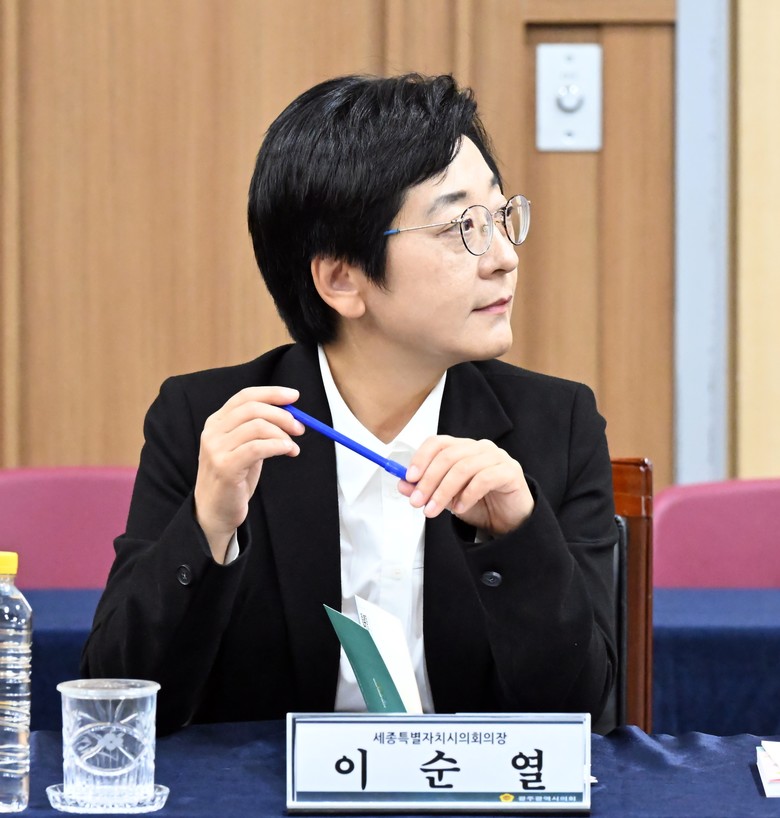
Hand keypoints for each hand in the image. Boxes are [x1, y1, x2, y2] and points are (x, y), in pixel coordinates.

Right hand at [194, 386, 303, 560]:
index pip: (245, 396)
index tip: (294, 396)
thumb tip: (291, 414)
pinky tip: (288, 451)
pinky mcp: (225, 467)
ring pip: (258, 427)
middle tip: (300, 428)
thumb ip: (259, 430)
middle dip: (282, 415)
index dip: (271, 393)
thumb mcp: (245, 448)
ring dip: (283, 435)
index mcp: (216, 422)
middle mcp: (213, 432)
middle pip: (253, 409)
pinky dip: (278, 446)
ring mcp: (216, 449)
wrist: (214, 511)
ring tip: (293, 448)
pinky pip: (258, 448)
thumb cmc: (234, 478)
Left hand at [398, 436, 533, 535]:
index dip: (421, 458)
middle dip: (428, 480)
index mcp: (463, 448)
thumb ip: (426, 489)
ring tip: (434, 509)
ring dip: (444, 491)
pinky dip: (467, 495)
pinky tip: (460, 508)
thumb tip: (403, 485)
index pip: (438, 443)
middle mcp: (479, 448)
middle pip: (448, 456)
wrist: (509, 520)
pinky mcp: (510, 472)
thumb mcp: (446, 498)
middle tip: (418, 501)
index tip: (408, 478)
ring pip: (463, 467)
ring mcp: (497, 457)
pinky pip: (484, 479)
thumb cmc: (479, 503)